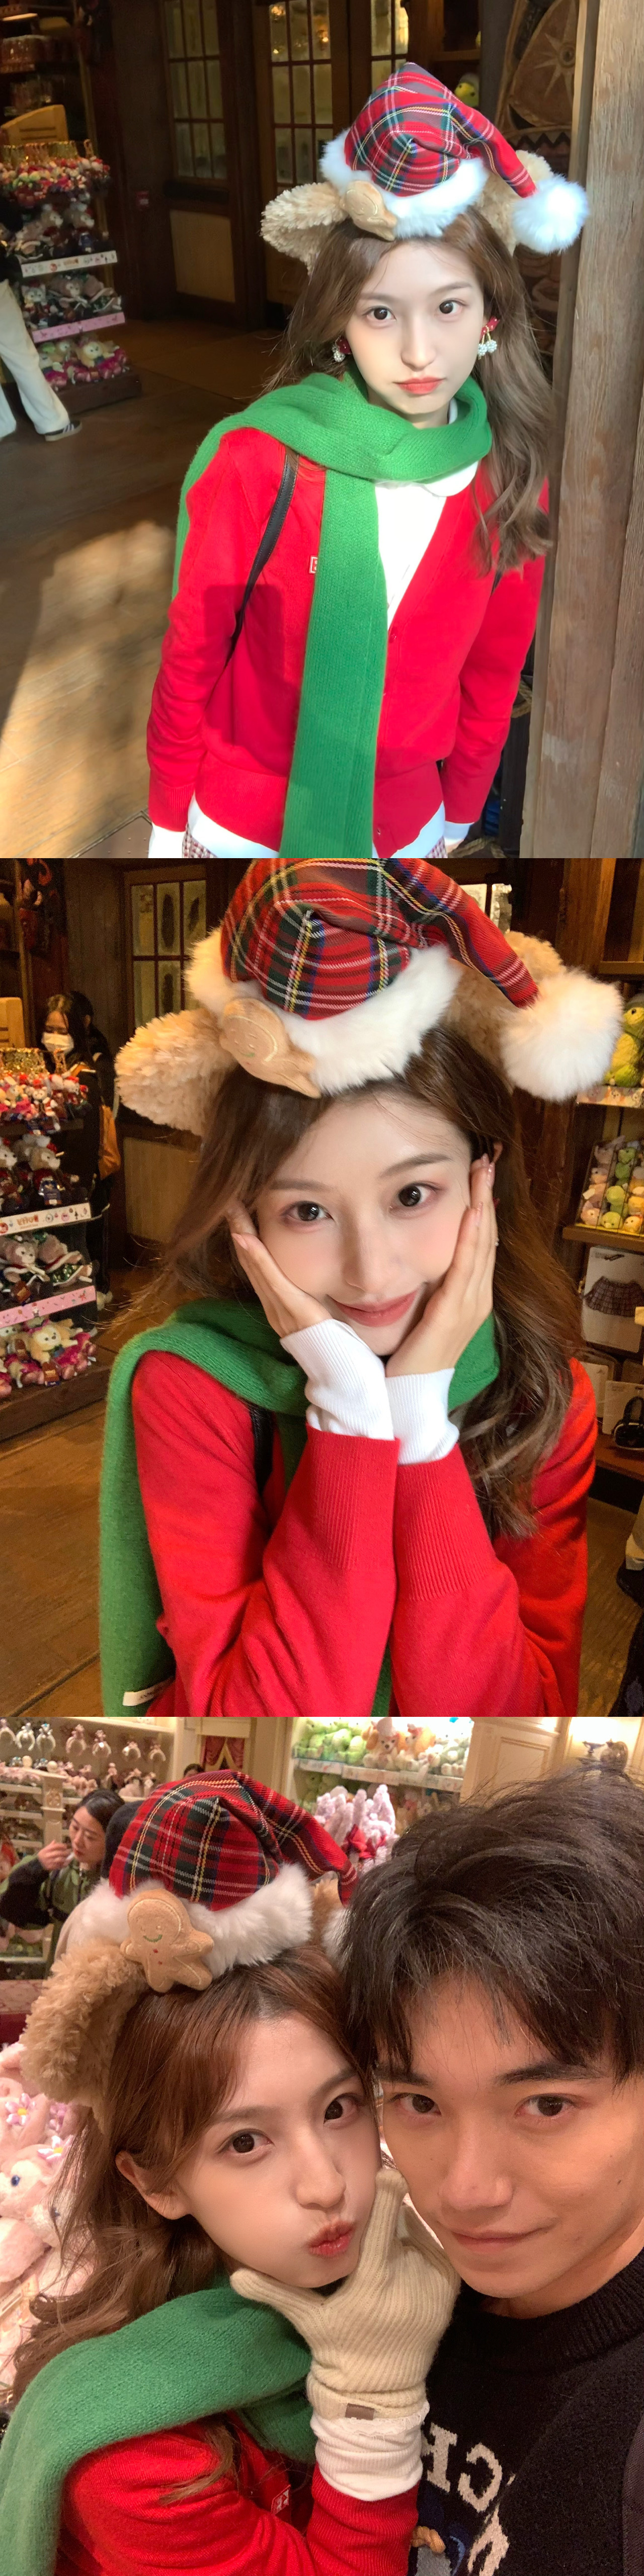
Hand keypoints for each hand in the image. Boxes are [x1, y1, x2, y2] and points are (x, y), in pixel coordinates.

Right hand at [37, 1841, 68, 1868]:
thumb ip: (50, 1845)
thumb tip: (55, 1840)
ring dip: (65, 1858)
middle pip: (59, 1853)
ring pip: (60, 1860)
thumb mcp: (45, 1849)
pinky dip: (63, 1864)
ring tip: (68, 1858)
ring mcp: (50, 1861)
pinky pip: (59, 1865)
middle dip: (65, 1852)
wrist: (38, 1864)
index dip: (62, 1846)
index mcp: (47, 1849)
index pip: (56, 1846)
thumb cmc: (43, 1855)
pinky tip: (66, 1863)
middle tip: (69, 1852)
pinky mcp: (51, 1867)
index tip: (65, 1846)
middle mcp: (48, 1855)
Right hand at [228, 1201, 328, 1338]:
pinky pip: (269, 1279)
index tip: (235, 1213)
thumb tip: (300, 1277)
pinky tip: (245, 1237)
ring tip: (232, 1210)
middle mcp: (269, 1302)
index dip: (243, 1238)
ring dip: (241, 1234)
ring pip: (253, 1265)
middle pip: (248, 1260)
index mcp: (273, 1300)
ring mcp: (276, 1304)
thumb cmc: (323, 1332)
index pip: (255, 1264)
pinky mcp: (288, 1306)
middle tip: (227, 1202)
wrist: (329, 1358)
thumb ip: (300, 1292)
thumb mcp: (309, 1306)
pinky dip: (256, 1257)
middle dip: (237, 1229)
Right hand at [231, 2165, 457, 2418]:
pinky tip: (404, 2250)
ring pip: (417, 2235)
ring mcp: (432, 2288)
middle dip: (387, 2211)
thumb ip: (274, 2292)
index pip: (381, 2230)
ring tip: (387, 2233)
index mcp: (372, 2285)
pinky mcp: (448, 2291)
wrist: (380, 2390)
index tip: (388, 2170)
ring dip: (403, 2228)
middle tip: (377, 2197)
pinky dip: (420, 2244)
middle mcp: (407, 2283)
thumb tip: (235, 2276)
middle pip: (399, 2226)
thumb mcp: (307, 2319)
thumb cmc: (337, 2349)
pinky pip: (435, 2250)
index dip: (385, 2197)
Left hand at [385, 1156, 497, 1380]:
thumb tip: (422, 1259)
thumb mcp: (425, 1312)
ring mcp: (469, 1306)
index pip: (481, 1242)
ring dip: (483, 1205)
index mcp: (470, 1297)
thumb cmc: (410, 1357)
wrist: (408, 1397)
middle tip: (487, 1159)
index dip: (483, 1206)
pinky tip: (473, 1213)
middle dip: (487, 1196)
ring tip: (483, 1172)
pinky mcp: (454, 1314)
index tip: (480, 1173)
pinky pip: (466, 1269)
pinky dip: (471, 1239)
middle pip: (488, 1236)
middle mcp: (477, 1298)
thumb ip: (429, 1287)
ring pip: (482, 1245)